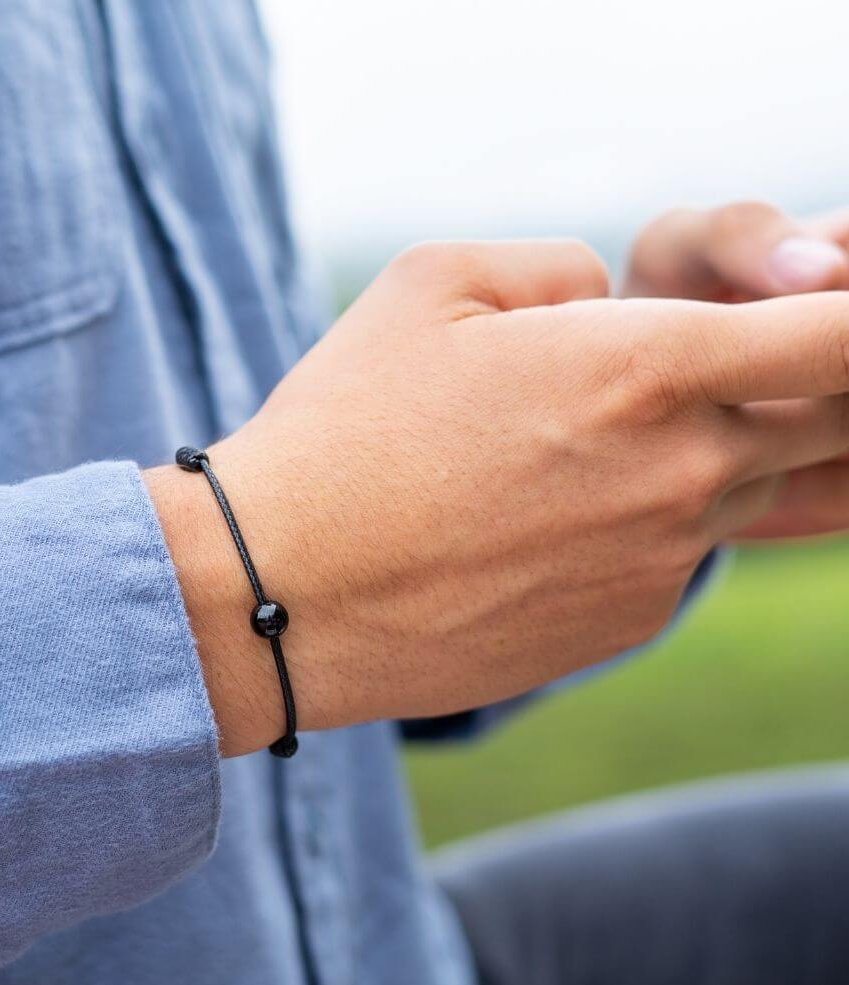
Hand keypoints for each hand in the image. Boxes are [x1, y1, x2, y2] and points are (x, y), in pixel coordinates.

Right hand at [146, 241, 848, 753]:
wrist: (284, 591)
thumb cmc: (343, 429)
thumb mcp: (432, 283)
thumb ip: (557, 266)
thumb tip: (606, 297)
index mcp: (643, 369)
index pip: (841, 334)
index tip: (828, 307)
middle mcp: (679, 476)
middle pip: (831, 423)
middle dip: (815, 389)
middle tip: (734, 374)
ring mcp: (661, 564)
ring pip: (760, 495)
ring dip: (724, 457)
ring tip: (605, 446)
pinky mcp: (627, 625)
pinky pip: (680, 556)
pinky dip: (651, 524)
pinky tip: (550, 519)